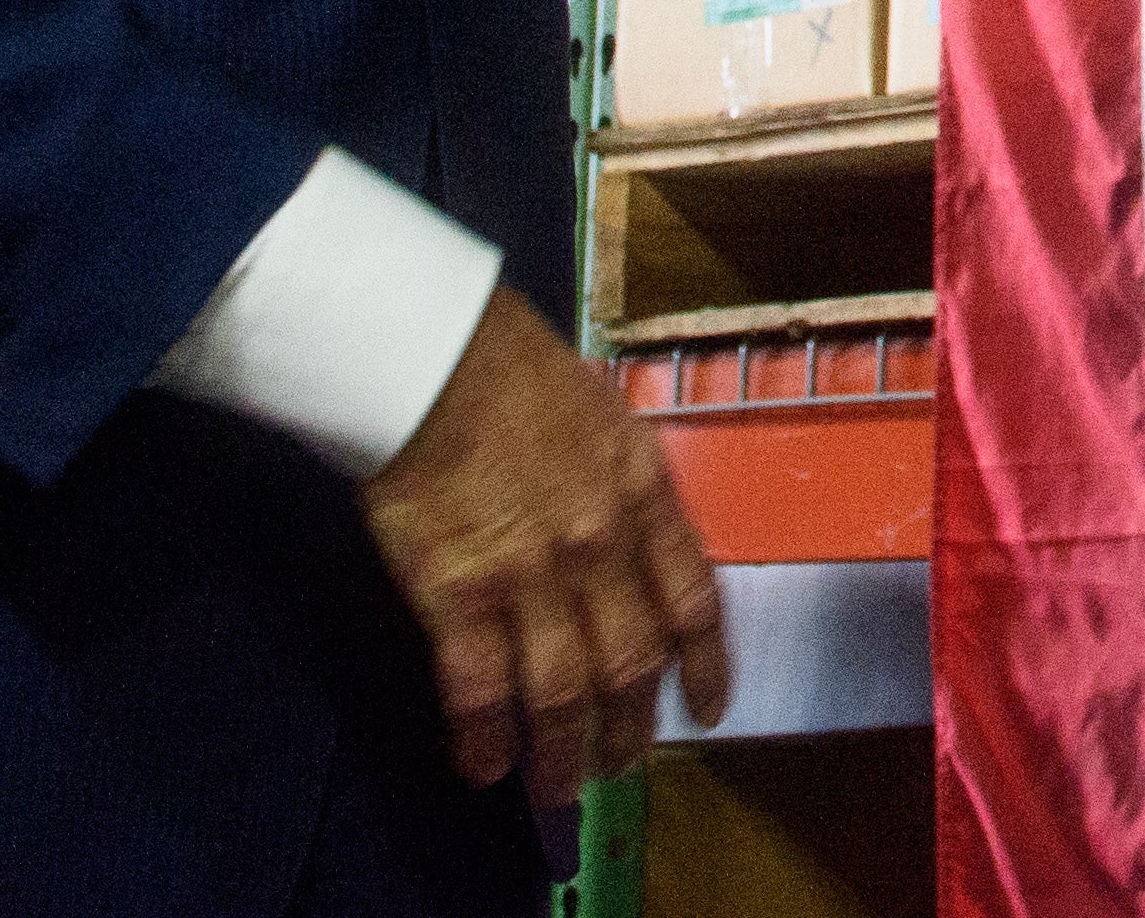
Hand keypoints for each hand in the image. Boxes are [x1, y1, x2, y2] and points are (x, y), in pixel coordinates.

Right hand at [356, 288, 729, 810]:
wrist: (435, 355)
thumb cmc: (513, 369)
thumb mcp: (605, 415)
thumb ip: (626, 484)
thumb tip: (636, 534)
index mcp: (644, 496)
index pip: (695, 602)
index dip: (705, 666)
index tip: (709, 709)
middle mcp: (601, 546)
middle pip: (632, 662)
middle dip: (631, 726)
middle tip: (622, 763)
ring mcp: (532, 576)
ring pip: (564, 692)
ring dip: (564, 753)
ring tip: (559, 789)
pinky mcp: (460, 595)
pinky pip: (481, 689)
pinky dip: (486, 738)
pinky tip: (485, 766)